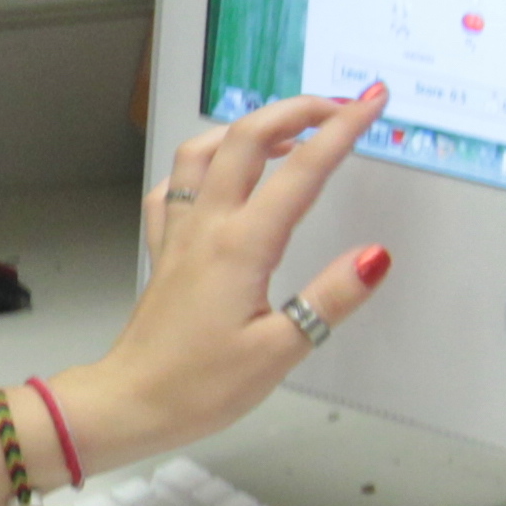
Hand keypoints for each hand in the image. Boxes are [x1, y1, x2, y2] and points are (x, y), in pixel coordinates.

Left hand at [48, 87, 392, 470]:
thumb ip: (329, 298)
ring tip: (286, 132)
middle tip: (338, 106)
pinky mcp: (165, 250)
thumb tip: (375, 257)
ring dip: (247, 129)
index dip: (341, 130)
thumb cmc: (199, 387)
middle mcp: (207, 226)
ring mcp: (180, 233)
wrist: (129, 402)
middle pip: (247, 138)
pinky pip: (176, 188)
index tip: (372, 104)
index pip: (302, 171)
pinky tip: (219, 175)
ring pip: (204, 151)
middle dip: (296, 110)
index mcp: (241, 246)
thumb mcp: (279, 351)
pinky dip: (201, 165)